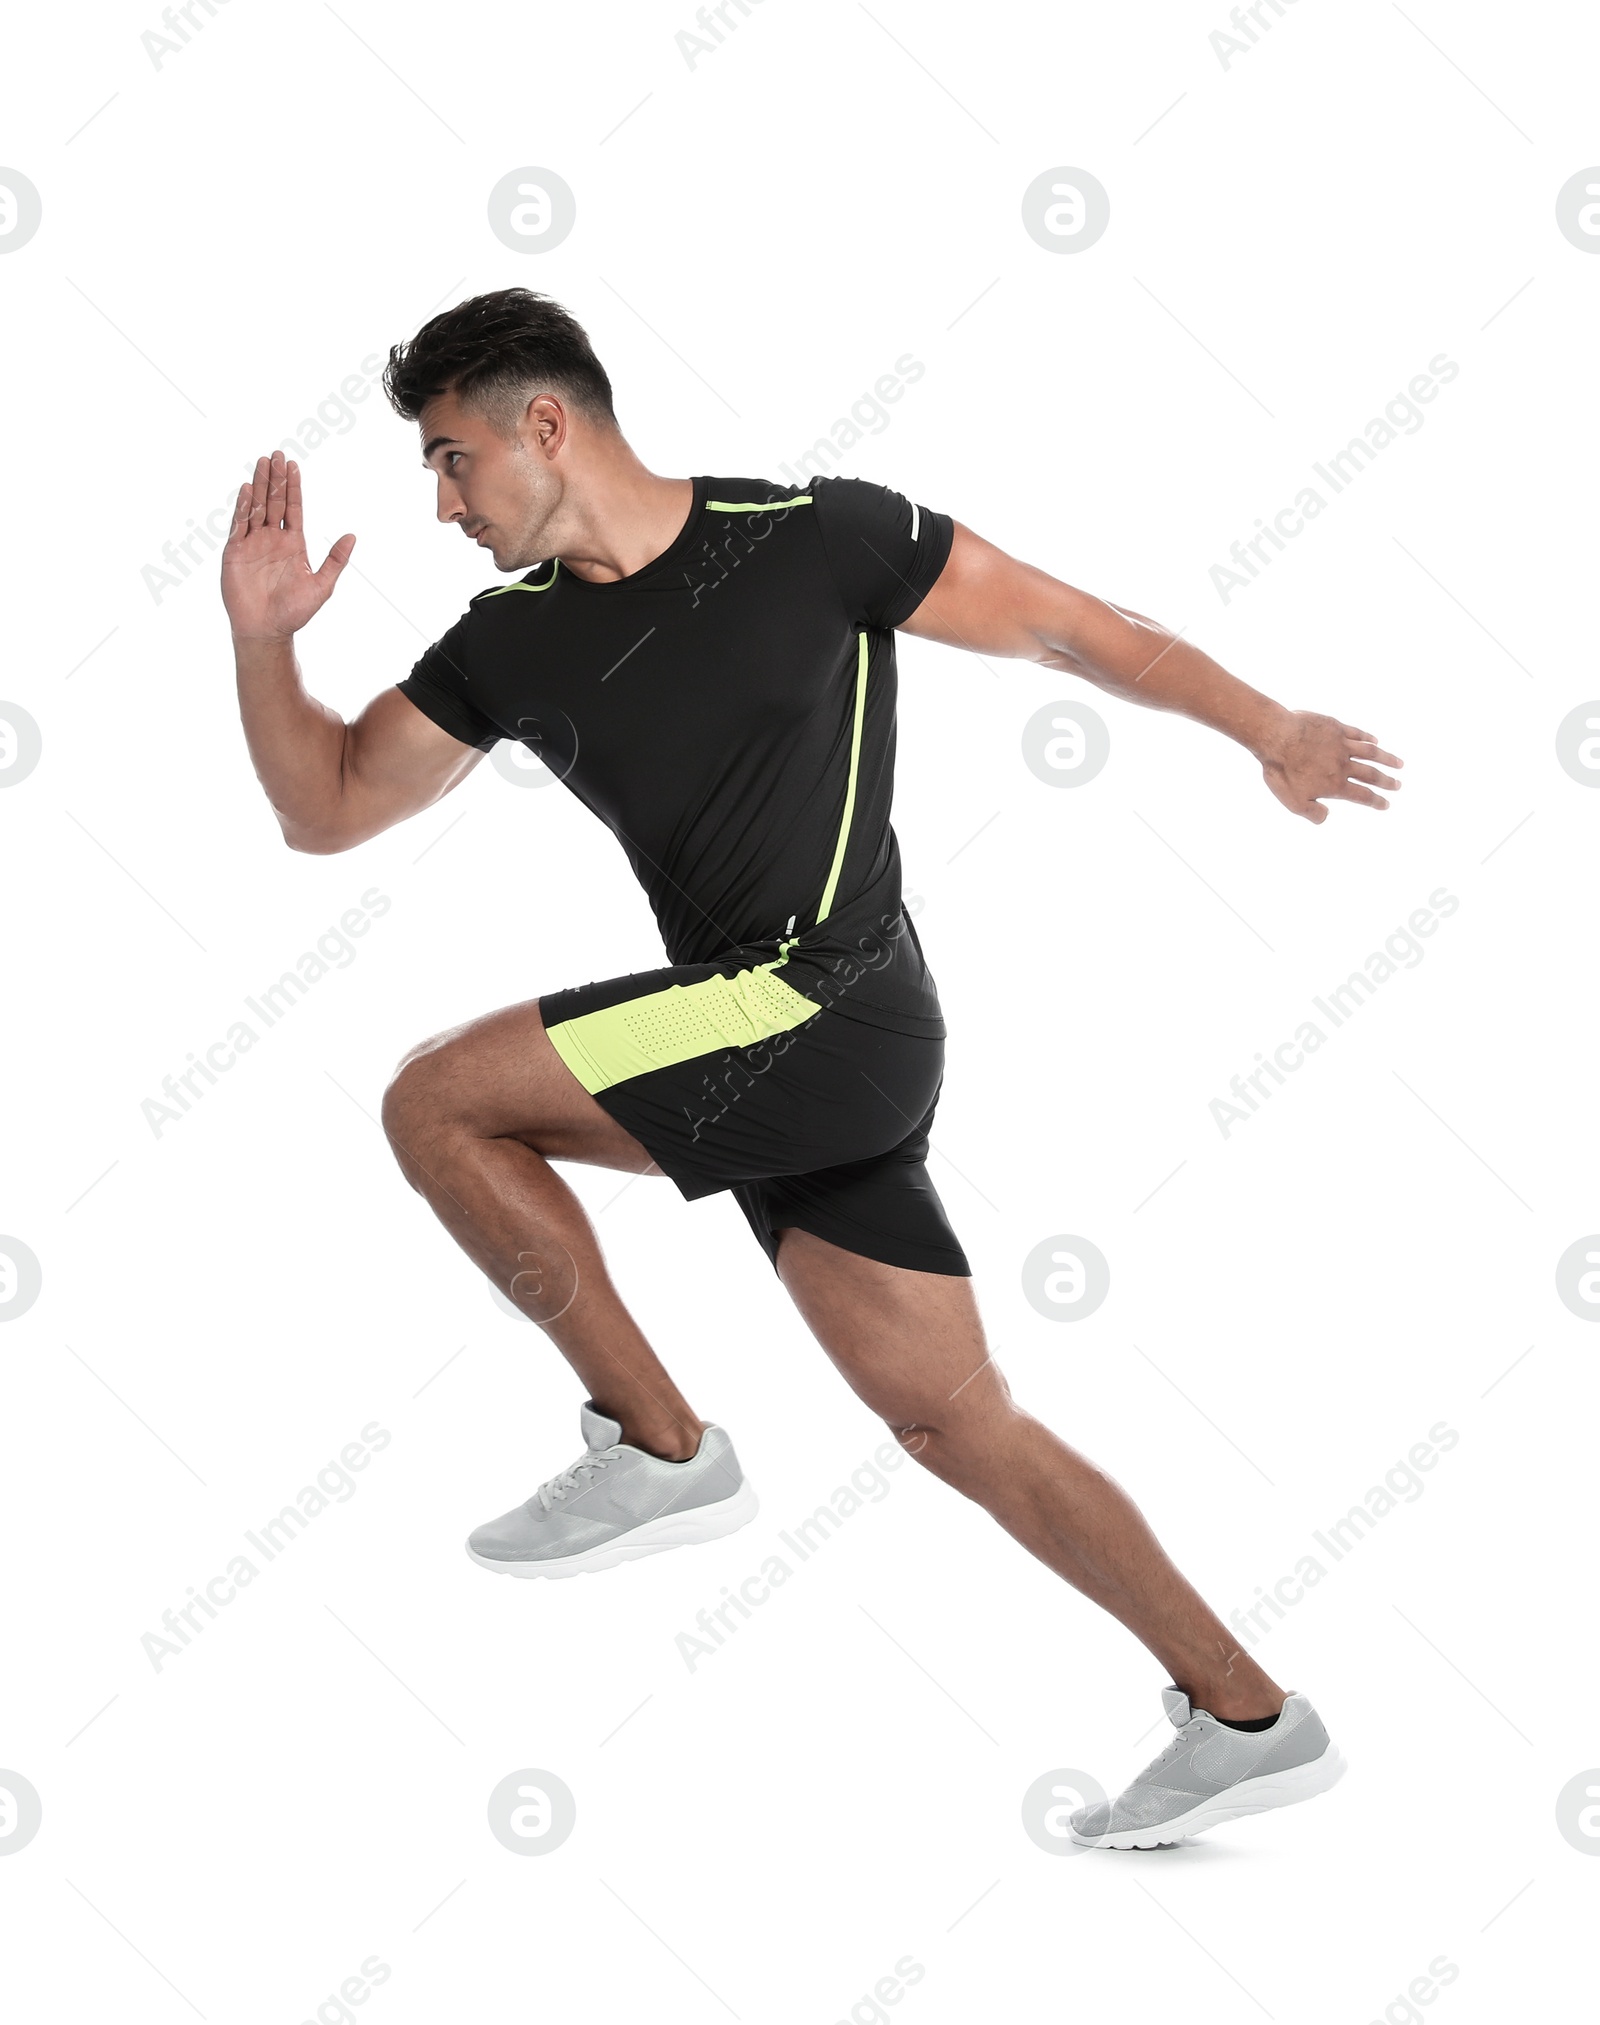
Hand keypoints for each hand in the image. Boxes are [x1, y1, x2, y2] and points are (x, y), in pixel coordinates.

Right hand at [222, 450, 354, 641]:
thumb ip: (336, 560)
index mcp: (293, 543)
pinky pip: (239, 525)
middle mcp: (272, 539)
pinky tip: (247, 490)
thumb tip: (353, 536)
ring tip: (262, 463)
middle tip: (277, 454)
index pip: (293, 508)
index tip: (294, 465)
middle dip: (276, 478)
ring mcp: (253, 543)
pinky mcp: (235, 552)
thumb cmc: (295, 611)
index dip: (294, 487)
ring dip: (259, 485)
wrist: (267, 629)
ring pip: (256, 507)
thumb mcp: (322, 585)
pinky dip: (243, 507)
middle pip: (274, 501)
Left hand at [1256, 710, 1402, 822]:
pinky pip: (1357, 733)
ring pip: (1370, 753)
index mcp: (1336, 784)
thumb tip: (1327, 816)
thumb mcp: (1293, 802)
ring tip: (1399, 764)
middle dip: (1386, 782)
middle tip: (1398, 785)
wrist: (1277, 738)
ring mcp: (1341, 744)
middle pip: (1371, 774)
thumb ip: (1312, 813)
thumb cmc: (1282, 772)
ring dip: (1386, 759)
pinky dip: (1368, 738)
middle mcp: (1344, 765)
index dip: (1376, 801)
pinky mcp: (1335, 728)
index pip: (1362, 796)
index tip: (1386, 804)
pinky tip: (1375, 741)